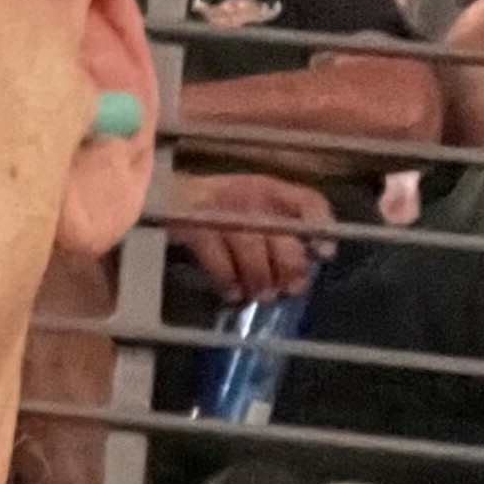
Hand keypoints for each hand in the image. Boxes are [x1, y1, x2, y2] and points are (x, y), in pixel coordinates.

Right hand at [166, 173, 335, 305]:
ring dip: (260, 281)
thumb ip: (274, 222)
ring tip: (260, 296)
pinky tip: (232, 294)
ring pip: (254, 253)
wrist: (159, 193)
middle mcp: (250, 196)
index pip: (308, 200)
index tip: (325, 254)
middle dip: (290, 268)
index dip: (322, 228)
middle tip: (289, 290)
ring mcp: (222, 213)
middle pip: (282, 236)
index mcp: (268, 187)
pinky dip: (229, 283)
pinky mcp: (196, 229)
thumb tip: (298, 263)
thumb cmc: (212, 204)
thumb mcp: (248, 201)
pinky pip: (220, 263)